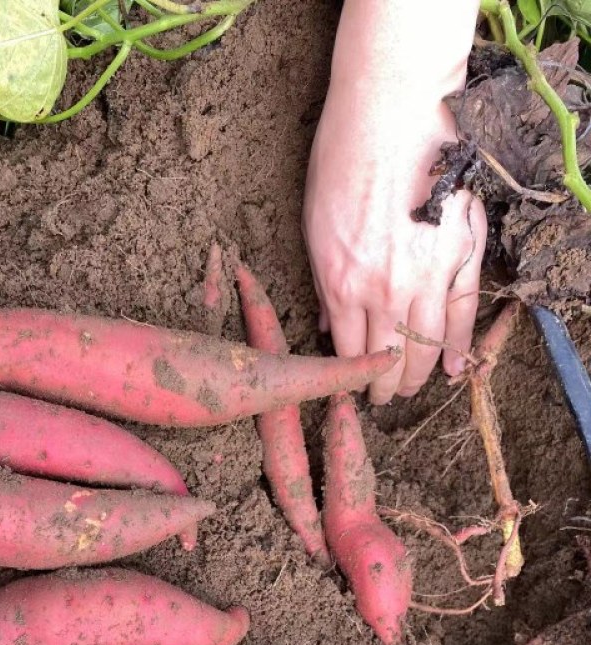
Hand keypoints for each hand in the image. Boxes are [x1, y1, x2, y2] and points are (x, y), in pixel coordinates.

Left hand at [303, 0, 486, 403]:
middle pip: (387, 360)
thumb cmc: (343, 159)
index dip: (351, 380)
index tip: (352, 391)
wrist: (392, 113)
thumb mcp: (314, 226)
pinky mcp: (460, 257)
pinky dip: (460, 347)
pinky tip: (456, 369)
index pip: (348, 355)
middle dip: (384, 388)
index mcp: (341, 285)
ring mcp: (426, 277)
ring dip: (418, 376)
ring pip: (426, 347)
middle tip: (383, 398)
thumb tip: (331, 324)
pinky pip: (462, 316)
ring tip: (410, 388)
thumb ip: (325, 282)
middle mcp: (384, 292)